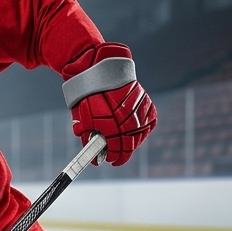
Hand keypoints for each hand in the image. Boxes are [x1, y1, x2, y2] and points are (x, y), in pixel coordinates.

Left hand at [62, 43, 155, 166]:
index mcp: (112, 122)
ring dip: (132, 143)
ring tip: (124, 148)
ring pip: (140, 135)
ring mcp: (140, 110)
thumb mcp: (82, 117)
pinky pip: (148, 123)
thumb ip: (89, 135)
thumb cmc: (88, 95)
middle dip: (122, 153)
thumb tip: (94, 155)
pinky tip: (135, 135)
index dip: (112, 156)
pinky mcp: (147, 104)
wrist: (99, 69)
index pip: (116, 147)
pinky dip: (142, 130)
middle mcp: (129, 117)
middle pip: (130, 144)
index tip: (108, 161)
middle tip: (115, 159)